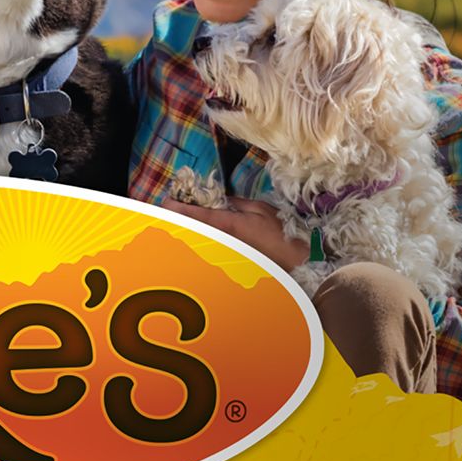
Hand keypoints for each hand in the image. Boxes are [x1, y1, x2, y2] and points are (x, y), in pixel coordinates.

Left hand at [160, 195, 306, 273]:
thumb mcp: (259, 209)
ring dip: (190, 229)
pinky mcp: (229, 261)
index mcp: (228, 224)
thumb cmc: (281, 233)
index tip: (166, 202)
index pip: (197, 215)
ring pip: (200, 239)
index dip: (179, 209)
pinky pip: (210, 247)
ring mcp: (224, 252)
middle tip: (168, 211)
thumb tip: (222, 200)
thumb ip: (237, 203)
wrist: (296, 260)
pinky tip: (198, 236)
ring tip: (180, 221)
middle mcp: (222, 239)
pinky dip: (202, 239)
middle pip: (192, 228)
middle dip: (180, 219)